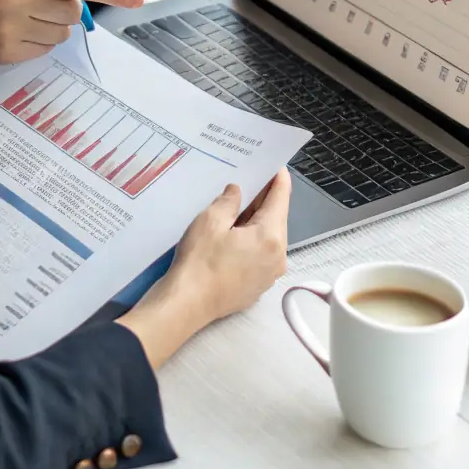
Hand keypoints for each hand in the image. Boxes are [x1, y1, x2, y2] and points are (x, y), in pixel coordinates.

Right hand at [117, 169, 291, 369]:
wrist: (187, 305)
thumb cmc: (199, 261)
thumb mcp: (211, 220)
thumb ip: (229, 201)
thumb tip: (237, 192)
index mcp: (271, 236)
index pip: (281, 198)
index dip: (278, 178)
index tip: (274, 164)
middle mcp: (278, 256)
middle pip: (276, 218)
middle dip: (263, 199)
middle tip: (248, 180)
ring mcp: (269, 274)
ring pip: (267, 237)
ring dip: (255, 221)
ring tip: (236, 206)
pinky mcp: (257, 287)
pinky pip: (260, 255)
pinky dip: (251, 241)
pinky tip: (232, 235)